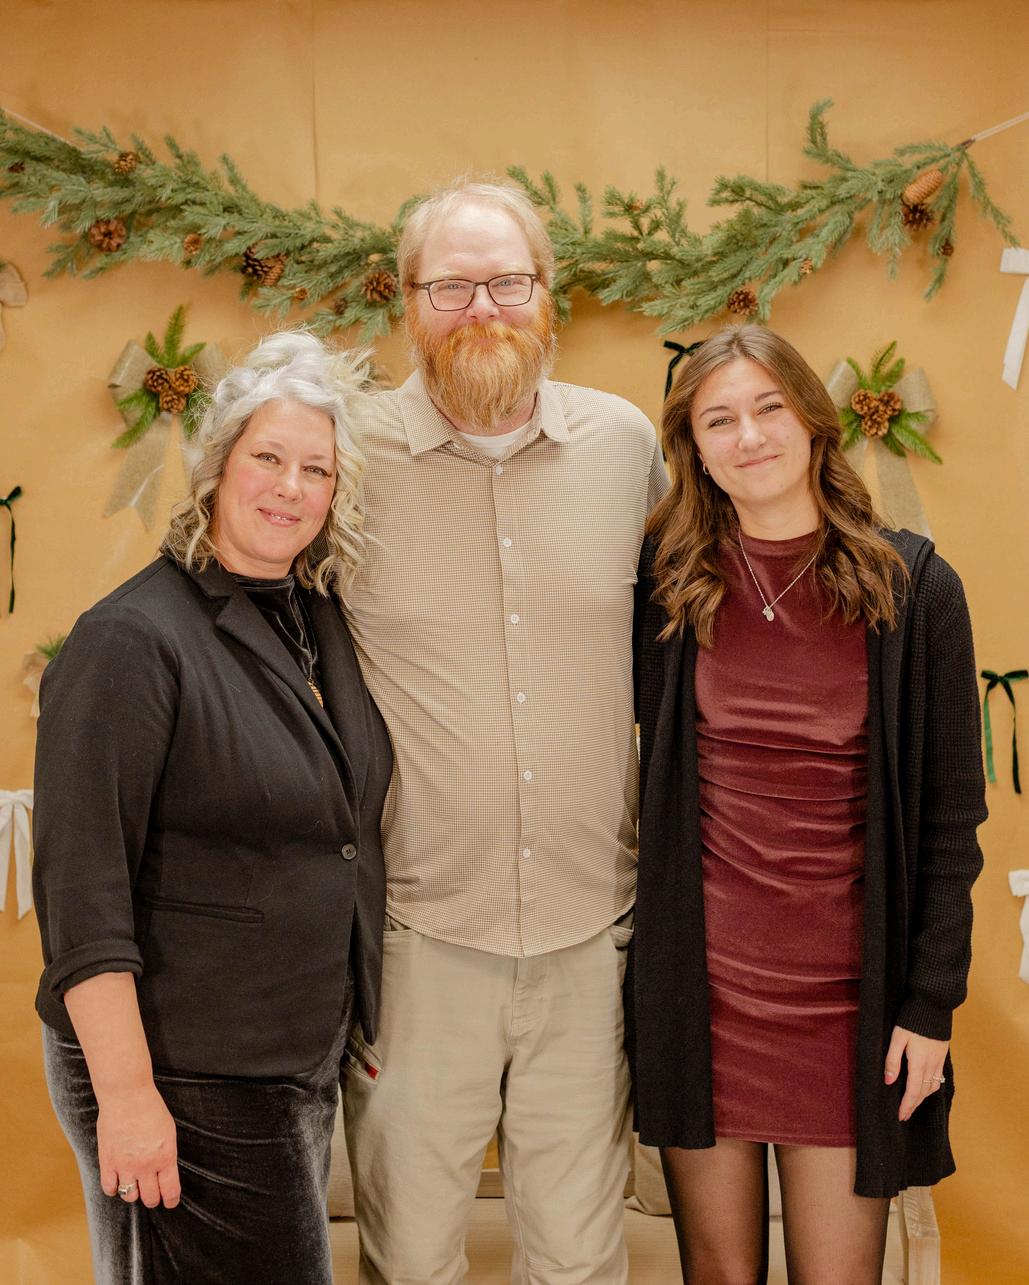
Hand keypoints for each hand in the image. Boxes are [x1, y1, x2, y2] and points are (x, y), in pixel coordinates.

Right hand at [96, 1083, 180, 1208]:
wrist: (127, 1096)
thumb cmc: (151, 1109)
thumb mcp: (168, 1131)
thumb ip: (166, 1154)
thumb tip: (164, 1171)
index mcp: (166, 1156)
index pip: (170, 1191)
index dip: (170, 1200)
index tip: (170, 1203)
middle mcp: (146, 1165)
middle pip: (150, 1198)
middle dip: (153, 1199)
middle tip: (152, 1195)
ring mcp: (125, 1166)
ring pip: (130, 1197)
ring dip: (133, 1194)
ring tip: (135, 1186)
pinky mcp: (108, 1162)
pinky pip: (109, 1188)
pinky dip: (113, 1189)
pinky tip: (117, 1182)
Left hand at [884, 1025, 948, 1122]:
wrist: (933, 1005)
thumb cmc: (912, 1020)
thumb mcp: (898, 1038)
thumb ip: (893, 1060)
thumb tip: (888, 1081)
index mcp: (919, 1062)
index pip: (912, 1091)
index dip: (907, 1105)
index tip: (900, 1116)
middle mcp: (931, 1065)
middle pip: (923, 1092)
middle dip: (913, 1105)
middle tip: (905, 1115)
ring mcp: (939, 1060)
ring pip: (932, 1087)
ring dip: (922, 1098)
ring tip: (913, 1104)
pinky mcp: (942, 1055)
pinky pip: (938, 1078)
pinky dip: (931, 1088)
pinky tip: (925, 1088)